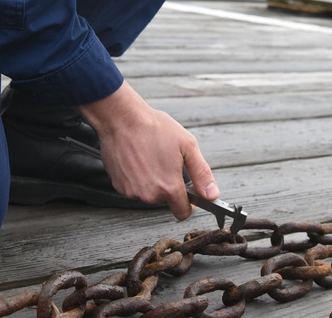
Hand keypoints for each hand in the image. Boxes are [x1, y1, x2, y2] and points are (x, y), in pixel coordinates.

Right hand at [77, 81, 218, 218]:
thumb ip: (202, 174)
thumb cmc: (154, 128)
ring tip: (150, 158)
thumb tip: (212, 194)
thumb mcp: (187, 146)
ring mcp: (132, 191)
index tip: (187, 192)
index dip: (188, 203)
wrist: (123, 119)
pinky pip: (134, 188)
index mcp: (169, 187)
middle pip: (165, 201)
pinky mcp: (119, 186)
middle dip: (168, 187)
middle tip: (166, 163)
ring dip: (152, 182)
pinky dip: (137, 178)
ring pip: (149, 195)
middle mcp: (149, 194)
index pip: (183, 213)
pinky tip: (137, 160)